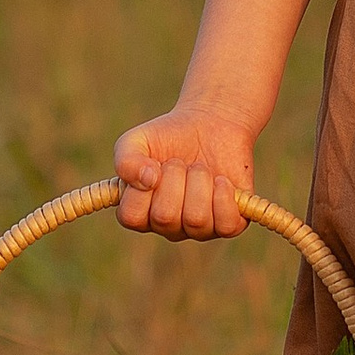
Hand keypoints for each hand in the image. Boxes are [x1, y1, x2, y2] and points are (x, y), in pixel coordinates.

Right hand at [113, 108, 256, 238]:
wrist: (210, 125)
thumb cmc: (168, 137)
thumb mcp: (136, 141)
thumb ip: (125, 161)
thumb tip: (146, 180)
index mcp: (140, 212)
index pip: (131, 217)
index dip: (141, 187)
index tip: (153, 164)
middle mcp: (168, 226)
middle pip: (165, 217)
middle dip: (174, 177)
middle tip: (181, 162)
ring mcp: (198, 229)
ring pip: (196, 220)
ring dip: (199, 181)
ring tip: (200, 167)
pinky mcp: (228, 224)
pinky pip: (225, 225)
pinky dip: (224, 197)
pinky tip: (222, 180)